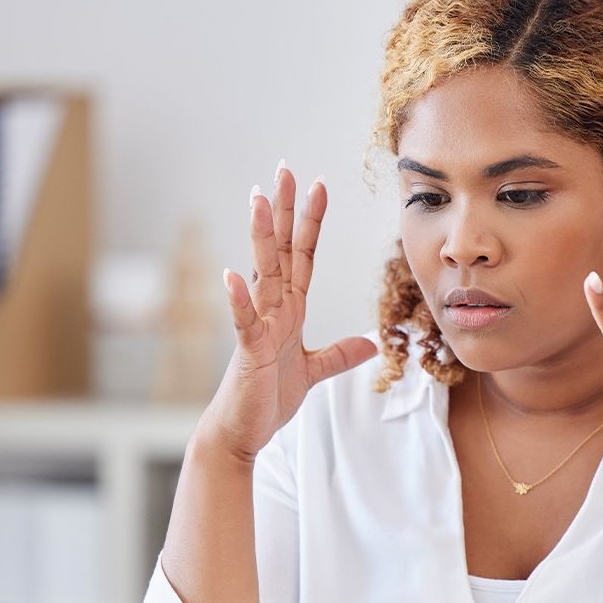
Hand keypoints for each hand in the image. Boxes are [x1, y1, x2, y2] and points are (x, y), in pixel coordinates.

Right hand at [201, 166, 378, 462]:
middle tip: (285, 169)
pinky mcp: (249, 352)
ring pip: (262, 274)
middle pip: (281, 251)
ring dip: (261, 238)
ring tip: (258, 200)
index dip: (311, 222)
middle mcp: (272, 311)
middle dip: (285, 211)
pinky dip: (238, 301)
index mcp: (289, 311)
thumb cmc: (268, 398)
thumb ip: (339, 354)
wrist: (241, 432)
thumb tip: (370, 344)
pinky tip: (232, 275)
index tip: (319, 185)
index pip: (302, 256)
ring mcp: (258, 328)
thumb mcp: (314, 371)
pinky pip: (244, 322)